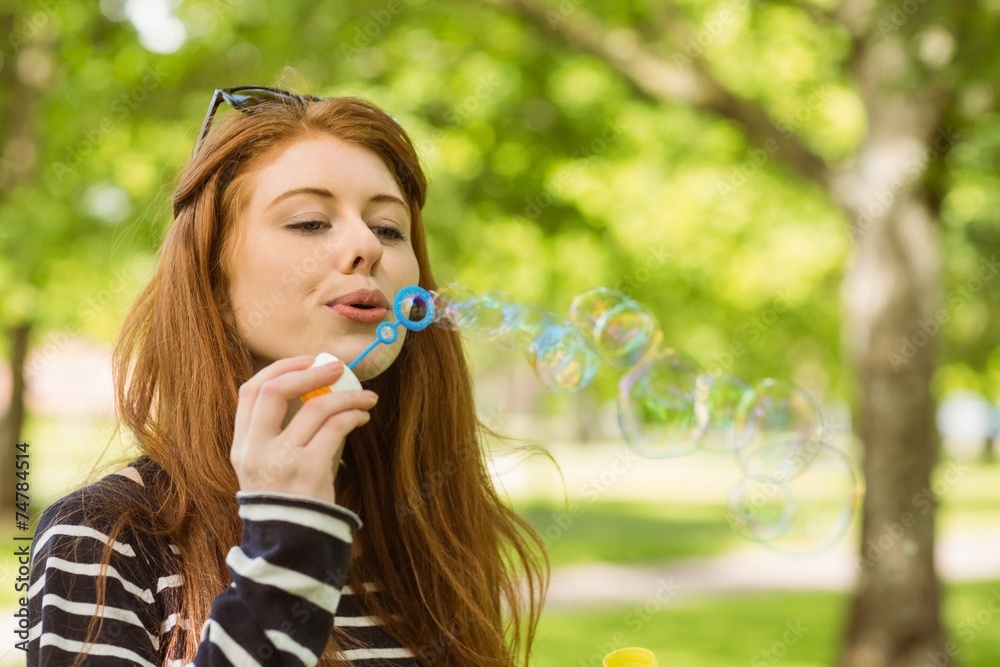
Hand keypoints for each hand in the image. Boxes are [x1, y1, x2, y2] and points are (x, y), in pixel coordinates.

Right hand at [230, 355, 377, 503]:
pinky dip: (353, 416)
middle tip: (336, 368)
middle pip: (274, 390)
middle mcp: (255, 450)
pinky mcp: (308, 471)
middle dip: (308, 372)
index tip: (305, 361)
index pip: (249, 392)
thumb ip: (282, 432)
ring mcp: (280, 460)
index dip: (278, 369)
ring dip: (346, 396)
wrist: (291, 548)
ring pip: (315, 407)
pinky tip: (362, 418)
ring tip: (365, 398)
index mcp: (242, 446)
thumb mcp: (270, 467)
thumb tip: (318, 390)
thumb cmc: (289, 502)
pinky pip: (335, 428)